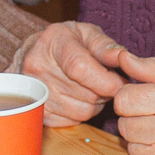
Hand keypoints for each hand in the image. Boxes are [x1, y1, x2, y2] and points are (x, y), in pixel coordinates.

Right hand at [14, 20, 129, 124]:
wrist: (32, 54)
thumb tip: (122, 57)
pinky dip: (82, 113)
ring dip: (95, 104)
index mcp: (52, 43)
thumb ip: (105, 45)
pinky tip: (78, 98)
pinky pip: (73, 121)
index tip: (120, 82)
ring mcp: (35, 92)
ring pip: (82, 111)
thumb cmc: (64, 42)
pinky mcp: (39, 111)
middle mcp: (38, 67)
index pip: (80, 68)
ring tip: (92, 88)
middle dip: (105, 91)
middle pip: (86, 93)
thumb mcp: (86, 33)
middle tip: (106, 82)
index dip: (106, 81)